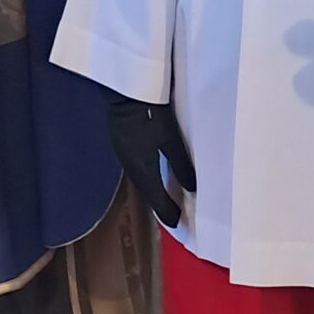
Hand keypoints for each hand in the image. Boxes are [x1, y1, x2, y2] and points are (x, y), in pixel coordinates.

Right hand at [107, 95, 196, 227]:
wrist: (125, 89)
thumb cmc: (151, 113)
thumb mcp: (170, 139)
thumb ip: (181, 164)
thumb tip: (192, 188)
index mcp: (142, 168)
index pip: (156, 198)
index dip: (167, 212)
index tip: (178, 224)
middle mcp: (130, 165)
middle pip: (147, 191)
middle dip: (160, 204)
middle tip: (174, 214)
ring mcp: (123, 153)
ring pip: (141, 179)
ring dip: (153, 190)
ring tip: (166, 198)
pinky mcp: (121, 143)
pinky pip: (136, 168)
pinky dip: (148, 177)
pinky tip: (155, 174)